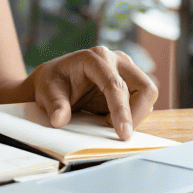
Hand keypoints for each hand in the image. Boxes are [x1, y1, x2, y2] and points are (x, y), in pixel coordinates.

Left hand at [31, 46, 157, 139]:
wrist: (55, 82)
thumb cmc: (51, 83)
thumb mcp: (46, 92)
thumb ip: (54, 105)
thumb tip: (59, 120)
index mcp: (94, 58)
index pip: (115, 84)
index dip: (121, 110)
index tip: (123, 133)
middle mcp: (116, 60)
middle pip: (145, 87)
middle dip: (137, 114)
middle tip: (120, 133)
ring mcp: (126, 70)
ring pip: (147, 96)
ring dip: (134, 116)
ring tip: (105, 122)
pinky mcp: (130, 83)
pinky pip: (142, 103)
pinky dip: (132, 115)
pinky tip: (109, 119)